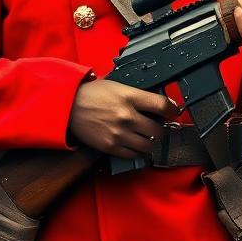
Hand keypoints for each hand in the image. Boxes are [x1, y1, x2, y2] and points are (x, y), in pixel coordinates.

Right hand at [66, 79, 181, 158]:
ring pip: (148, 145)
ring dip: (149, 141)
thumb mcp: (117, 86)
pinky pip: (133, 154)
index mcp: (129, 96)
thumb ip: (137, 95)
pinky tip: (133, 143)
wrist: (67, 106)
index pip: (162, 105)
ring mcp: (119, 133)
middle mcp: (127, 116)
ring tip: (144, 136)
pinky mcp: (110, 146)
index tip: (174, 112)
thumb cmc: (91, 94)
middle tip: (157, 126)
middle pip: (158, 129)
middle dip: (160, 128)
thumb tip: (156, 104)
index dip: (173, 110)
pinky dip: (136, 151)